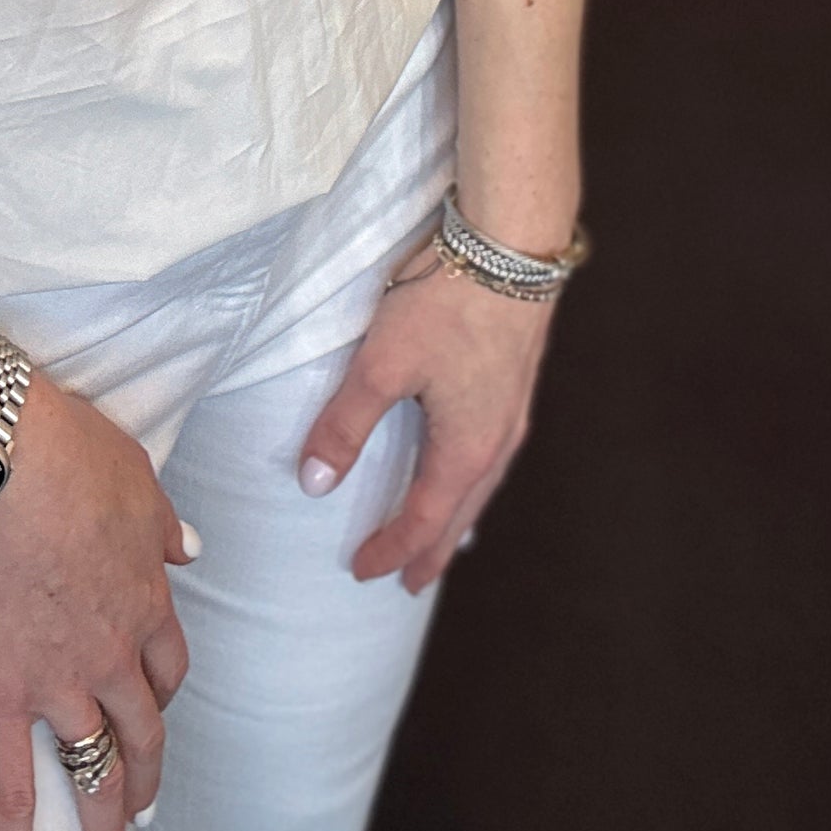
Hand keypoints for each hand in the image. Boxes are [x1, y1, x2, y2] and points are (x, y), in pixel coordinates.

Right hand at [0, 371, 194, 830]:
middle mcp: (113, 653)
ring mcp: (59, 681)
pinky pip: (12, 778)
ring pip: (93, 767)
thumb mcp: (137, 477)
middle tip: (143, 805)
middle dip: (145, 773)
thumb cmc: (68, 453)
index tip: (157, 703)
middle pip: (142, 730)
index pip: (169, 665)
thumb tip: (186, 546)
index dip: (164, 692)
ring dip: (104, 819)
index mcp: (147, 599)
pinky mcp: (2, 692)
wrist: (2, 461)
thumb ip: (161, 523)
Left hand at [297, 250, 555, 593]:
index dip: (392, 549)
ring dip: (457, 515)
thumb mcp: (382, 364)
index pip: (425, 520)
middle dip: (433, 550)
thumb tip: (314, 482)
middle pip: (462, 513)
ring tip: (442, 533)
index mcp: (466, 449)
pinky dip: (473, 478)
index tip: (363, 571)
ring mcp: (514, 412)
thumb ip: (346, 424)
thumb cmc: (446, 304)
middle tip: (410, 582)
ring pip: (483, 484)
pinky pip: (494, 452)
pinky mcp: (516, 381)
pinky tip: (467, 460)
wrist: (511, 248)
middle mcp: (498, 441)